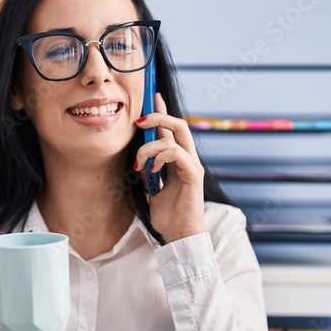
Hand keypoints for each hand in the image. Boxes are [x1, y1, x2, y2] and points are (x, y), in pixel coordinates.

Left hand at [134, 93, 205, 242]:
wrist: (179, 234)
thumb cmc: (167, 214)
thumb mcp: (151, 187)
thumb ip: (148, 169)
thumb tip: (137, 156)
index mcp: (178, 160)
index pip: (171, 129)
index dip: (163, 111)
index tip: (153, 96)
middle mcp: (187, 158)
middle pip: (178, 124)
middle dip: (158, 116)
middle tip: (140, 120)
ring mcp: (191, 165)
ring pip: (174, 136)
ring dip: (149, 146)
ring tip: (139, 163)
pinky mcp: (193, 174)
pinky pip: (175, 153)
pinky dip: (159, 157)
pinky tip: (152, 170)